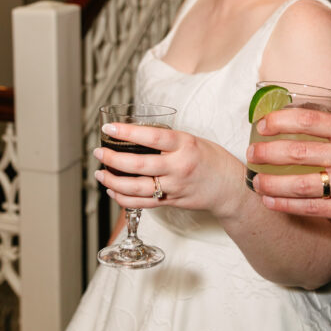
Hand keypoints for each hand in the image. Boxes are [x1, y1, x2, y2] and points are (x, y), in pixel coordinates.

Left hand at [94, 122, 242, 214]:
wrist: (231, 187)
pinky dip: (124, 198)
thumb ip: (168, 141)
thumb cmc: (212, 160)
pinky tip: (113, 191)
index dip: (128, 132)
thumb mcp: (193, 140)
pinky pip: (142, 202)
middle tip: (99, 152)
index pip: (152, 136)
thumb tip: (136, 135)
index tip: (109, 128)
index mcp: (185, 145)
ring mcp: (175, 187)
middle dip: (113, 158)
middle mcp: (179, 167)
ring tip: (100, 173)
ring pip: (136, 187)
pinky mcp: (171, 202)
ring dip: (113, 181)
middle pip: (139, 164)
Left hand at [248, 108, 330, 226]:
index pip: (310, 121)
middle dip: (268, 154)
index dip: (280, 121)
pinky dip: (287, 206)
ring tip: (255, 182)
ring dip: (272, 184)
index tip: (262, 125)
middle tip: (252, 155)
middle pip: (299, 152)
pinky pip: (313, 208)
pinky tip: (272, 202)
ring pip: (302, 184)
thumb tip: (295, 124)